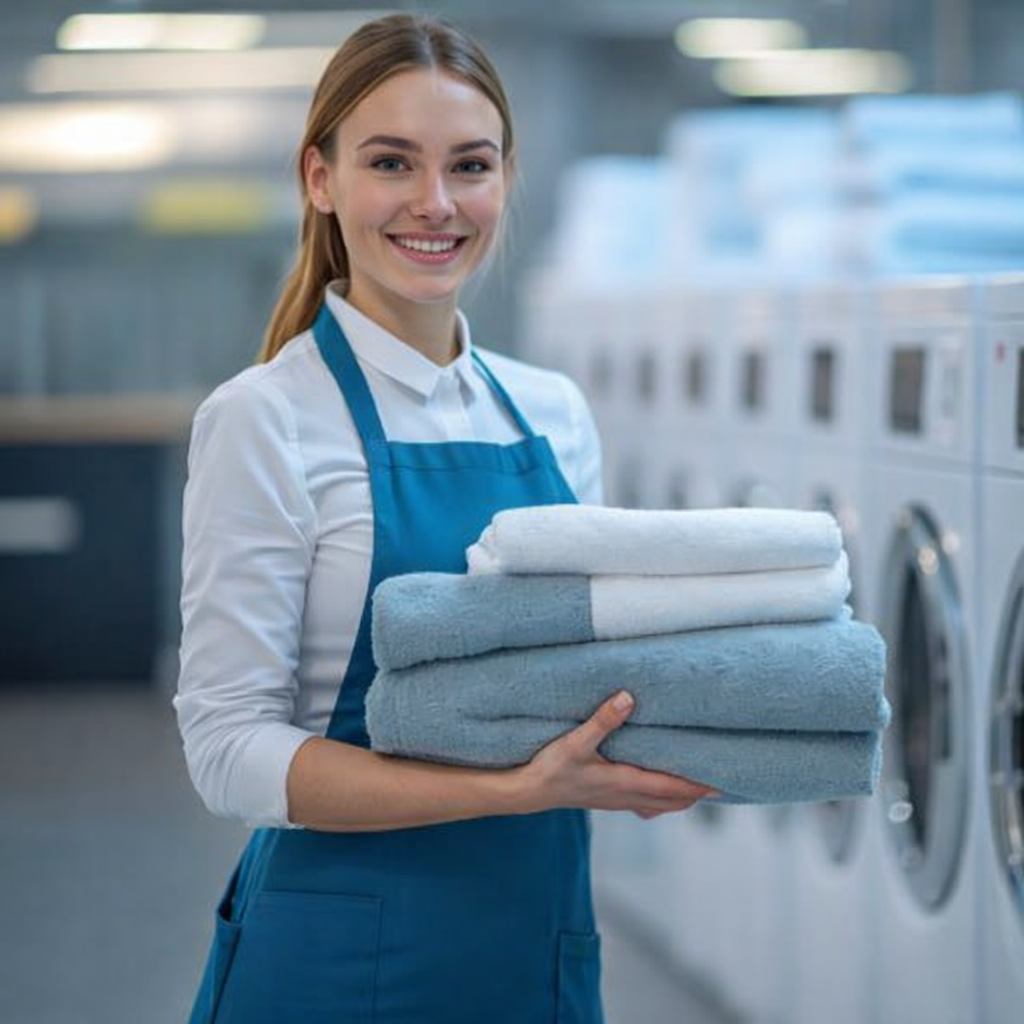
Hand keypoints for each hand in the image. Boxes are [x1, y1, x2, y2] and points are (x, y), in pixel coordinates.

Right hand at [517, 690, 717, 815]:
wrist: (528, 792)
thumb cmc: (551, 769)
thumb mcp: (576, 742)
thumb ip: (602, 720)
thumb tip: (627, 698)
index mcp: (625, 782)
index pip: (672, 787)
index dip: (698, 784)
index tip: (722, 780)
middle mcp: (626, 796)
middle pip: (673, 800)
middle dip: (697, 792)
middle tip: (722, 780)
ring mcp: (618, 801)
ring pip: (661, 805)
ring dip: (682, 798)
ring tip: (699, 786)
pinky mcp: (608, 800)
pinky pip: (646, 805)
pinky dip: (663, 800)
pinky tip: (661, 791)